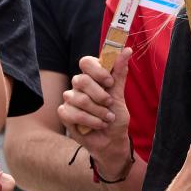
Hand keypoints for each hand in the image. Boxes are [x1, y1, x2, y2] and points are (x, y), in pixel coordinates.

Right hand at [58, 49, 132, 178]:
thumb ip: (119, 73)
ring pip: (78, 99)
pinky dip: (89, 121)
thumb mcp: (120, 94)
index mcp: (93, 77)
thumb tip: (126, 50)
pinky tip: (97, 125)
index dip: (97, 71)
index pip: (86, 62)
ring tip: (107, 118)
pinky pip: (71, 113)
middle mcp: (79, 86)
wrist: (111, 139)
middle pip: (80, 80)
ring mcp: (70, 99)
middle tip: (109, 103)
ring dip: (98, 111)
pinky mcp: (64, 114)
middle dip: (99, 94)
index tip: (110, 82)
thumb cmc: (116, 116)